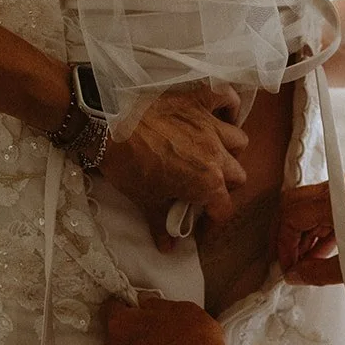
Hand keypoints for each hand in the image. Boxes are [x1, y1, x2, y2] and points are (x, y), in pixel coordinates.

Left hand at [100, 86, 249, 250]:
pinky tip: (223, 114)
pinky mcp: (198, 100)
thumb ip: (161, 224)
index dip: (213, 220)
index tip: (201, 223)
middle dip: (225, 186)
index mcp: (207, 182)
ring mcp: (210, 124)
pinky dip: (229, 105)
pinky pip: (226, 97)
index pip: (223, 208)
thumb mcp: (144, 199)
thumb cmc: (127, 165)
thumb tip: (167, 247)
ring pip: (238, 141)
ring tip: (214, 155)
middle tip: (205, 189)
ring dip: (230, 151)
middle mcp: (216, 153)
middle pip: (237, 175)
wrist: (106, 126)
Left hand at [100, 297, 231, 344]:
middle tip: (154, 333)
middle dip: (131, 333)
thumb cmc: (195, 340)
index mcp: (121, 325)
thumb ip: (155, 304)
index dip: (123, 305)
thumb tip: (144, 303)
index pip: (110, 308)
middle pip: (116, 337)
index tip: (134, 307)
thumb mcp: (181, 309)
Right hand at [277, 176, 344, 285]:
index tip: (288, 267)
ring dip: (302, 236)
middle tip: (289, 264)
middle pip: (295, 205)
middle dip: (287, 236)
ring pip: (308, 209)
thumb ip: (319, 272)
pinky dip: (317, 234)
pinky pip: (325, 213)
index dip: (283, 243)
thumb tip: (294, 275)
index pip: (292, 213)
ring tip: (304, 266)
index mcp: (339, 199)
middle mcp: (341, 189)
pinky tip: (318, 257)